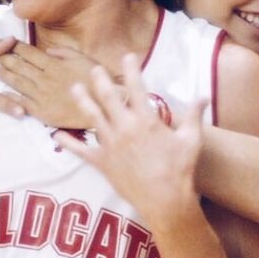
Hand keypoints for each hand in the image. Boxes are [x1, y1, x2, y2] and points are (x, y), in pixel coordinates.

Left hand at [0, 43, 98, 127]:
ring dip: (4, 76)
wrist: (104, 106)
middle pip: (20, 67)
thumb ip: (63, 53)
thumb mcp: (82, 59)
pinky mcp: (43, 112)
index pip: (29, 53)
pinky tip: (3, 93)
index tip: (5, 42)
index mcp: (54, 65)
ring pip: (18, 84)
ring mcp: (43, 96)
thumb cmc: (95, 80)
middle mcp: (45, 79)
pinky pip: (23, 103)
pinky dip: (12, 97)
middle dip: (4, 59)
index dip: (16, 47)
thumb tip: (47, 51)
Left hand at [53, 54, 206, 230]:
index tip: (128, 56)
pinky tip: (56, 134)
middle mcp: (125, 128)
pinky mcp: (103, 162)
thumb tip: (203, 96)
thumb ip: (194, 115)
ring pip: (93, 117)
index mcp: (146, 120)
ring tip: (75, 88)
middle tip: (94, 69)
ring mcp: (111, 145)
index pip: (137, 88)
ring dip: (83, 101)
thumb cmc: (180, 170)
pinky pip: (81, 150)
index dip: (132, 70)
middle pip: (108, 98)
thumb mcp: (191, 140)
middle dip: (101, 80)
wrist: (165, 200)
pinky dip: (68, 142)